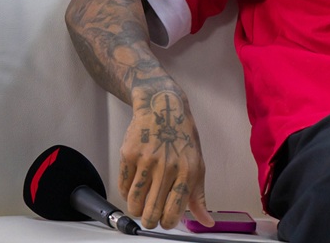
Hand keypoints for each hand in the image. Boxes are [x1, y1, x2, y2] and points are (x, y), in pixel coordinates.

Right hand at [119, 86, 212, 228]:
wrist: (163, 107)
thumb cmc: (182, 137)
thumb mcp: (197, 164)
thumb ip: (198, 196)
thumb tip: (206, 222)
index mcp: (188, 172)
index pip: (173, 213)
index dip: (167, 223)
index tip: (165, 219)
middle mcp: (167, 167)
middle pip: (151, 213)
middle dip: (150, 220)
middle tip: (151, 214)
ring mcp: (146, 161)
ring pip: (134, 204)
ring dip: (137, 208)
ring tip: (142, 201)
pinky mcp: (128, 155)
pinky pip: (123, 188)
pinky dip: (127, 192)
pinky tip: (135, 185)